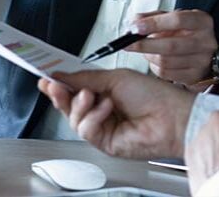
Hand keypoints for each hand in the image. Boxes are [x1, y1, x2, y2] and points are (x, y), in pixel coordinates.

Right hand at [38, 68, 195, 158]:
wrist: (172, 117)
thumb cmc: (153, 95)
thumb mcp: (115, 77)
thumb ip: (86, 78)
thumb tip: (62, 75)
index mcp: (105, 91)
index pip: (76, 88)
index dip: (60, 84)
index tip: (46, 76)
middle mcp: (102, 110)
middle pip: (70, 106)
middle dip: (60, 94)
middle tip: (53, 85)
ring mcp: (103, 127)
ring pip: (74, 119)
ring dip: (79, 105)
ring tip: (91, 95)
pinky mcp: (105, 142)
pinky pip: (86, 130)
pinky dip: (93, 117)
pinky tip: (106, 109)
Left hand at [127, 9, 217, 85]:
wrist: (207, 54)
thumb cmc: (188, 33)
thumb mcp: (175, 18)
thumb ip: (154, 17)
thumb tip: (135, 21)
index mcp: (202, 21)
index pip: (177, 20)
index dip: (154, 23)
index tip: (136, 27)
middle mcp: (205, 41)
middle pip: (170, 45)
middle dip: (144, 45)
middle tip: (129, 43)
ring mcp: (202, 61)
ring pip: (166, 62)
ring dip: (149, 56)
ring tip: (146, 50)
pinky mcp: (195, 76)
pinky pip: (166, 74)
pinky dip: (154, 67)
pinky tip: (155, 60)